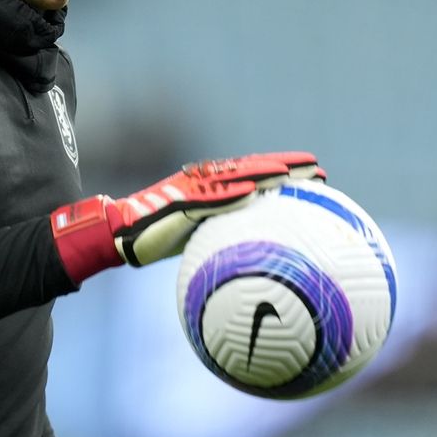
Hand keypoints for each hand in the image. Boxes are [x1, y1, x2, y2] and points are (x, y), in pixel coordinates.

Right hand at [49, 152, 323, 282]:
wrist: (118, 235)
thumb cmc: (152, 240)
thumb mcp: (193, 242)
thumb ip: (220, 244)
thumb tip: (250, 269)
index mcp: (210, 189)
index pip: (253, 175)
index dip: (283, 172)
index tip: (314, 175)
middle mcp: (204, 183)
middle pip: (252, 169)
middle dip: (285, 167)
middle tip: (318, 170)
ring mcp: (192, 190)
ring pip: (236, 176)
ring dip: (266, 172)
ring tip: (294, 173)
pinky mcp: (179, 202)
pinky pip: (211, 198)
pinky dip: (233, 193)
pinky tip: (255, 193)